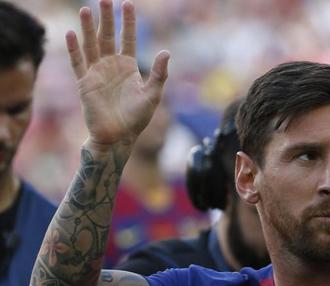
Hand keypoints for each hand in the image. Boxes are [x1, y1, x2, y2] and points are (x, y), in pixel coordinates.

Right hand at [66, 0, 168, 146]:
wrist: (119, 136)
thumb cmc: (137, 118)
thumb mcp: (153, 94)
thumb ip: (159, 73)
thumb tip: (166, 51)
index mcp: (128, 67)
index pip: (127, 38)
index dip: (127, 22)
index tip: (127, 3)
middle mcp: (111, 66)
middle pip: (107, 36)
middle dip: (106, 18)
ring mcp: (96, 73)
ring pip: (91, 45)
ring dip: (88, 28)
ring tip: (86, 9)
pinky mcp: (84, 83)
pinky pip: (78, 63)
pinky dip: (74, 49)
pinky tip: (71, 33)